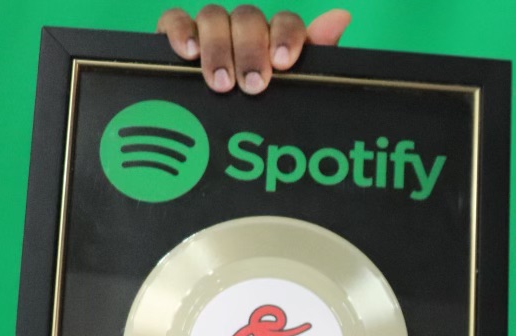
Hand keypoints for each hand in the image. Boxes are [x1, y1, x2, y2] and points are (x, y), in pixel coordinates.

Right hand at [156, 6, 351, 94]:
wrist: (226, 139)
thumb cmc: (268, 111)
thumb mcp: (295, 92)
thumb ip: (318, 58)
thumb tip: (341, 17)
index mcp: (276, 40)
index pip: (285, 21)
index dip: (285, 36)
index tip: (283, 63)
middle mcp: (245, 30)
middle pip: (247, 17)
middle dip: (250, 50)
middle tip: (253, 85)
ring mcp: (211, 31)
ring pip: (212, 17)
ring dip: (218, 48)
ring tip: (222, 83)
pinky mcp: (179, 37)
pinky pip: (174, 20)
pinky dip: (180, 31)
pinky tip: (187, 53)